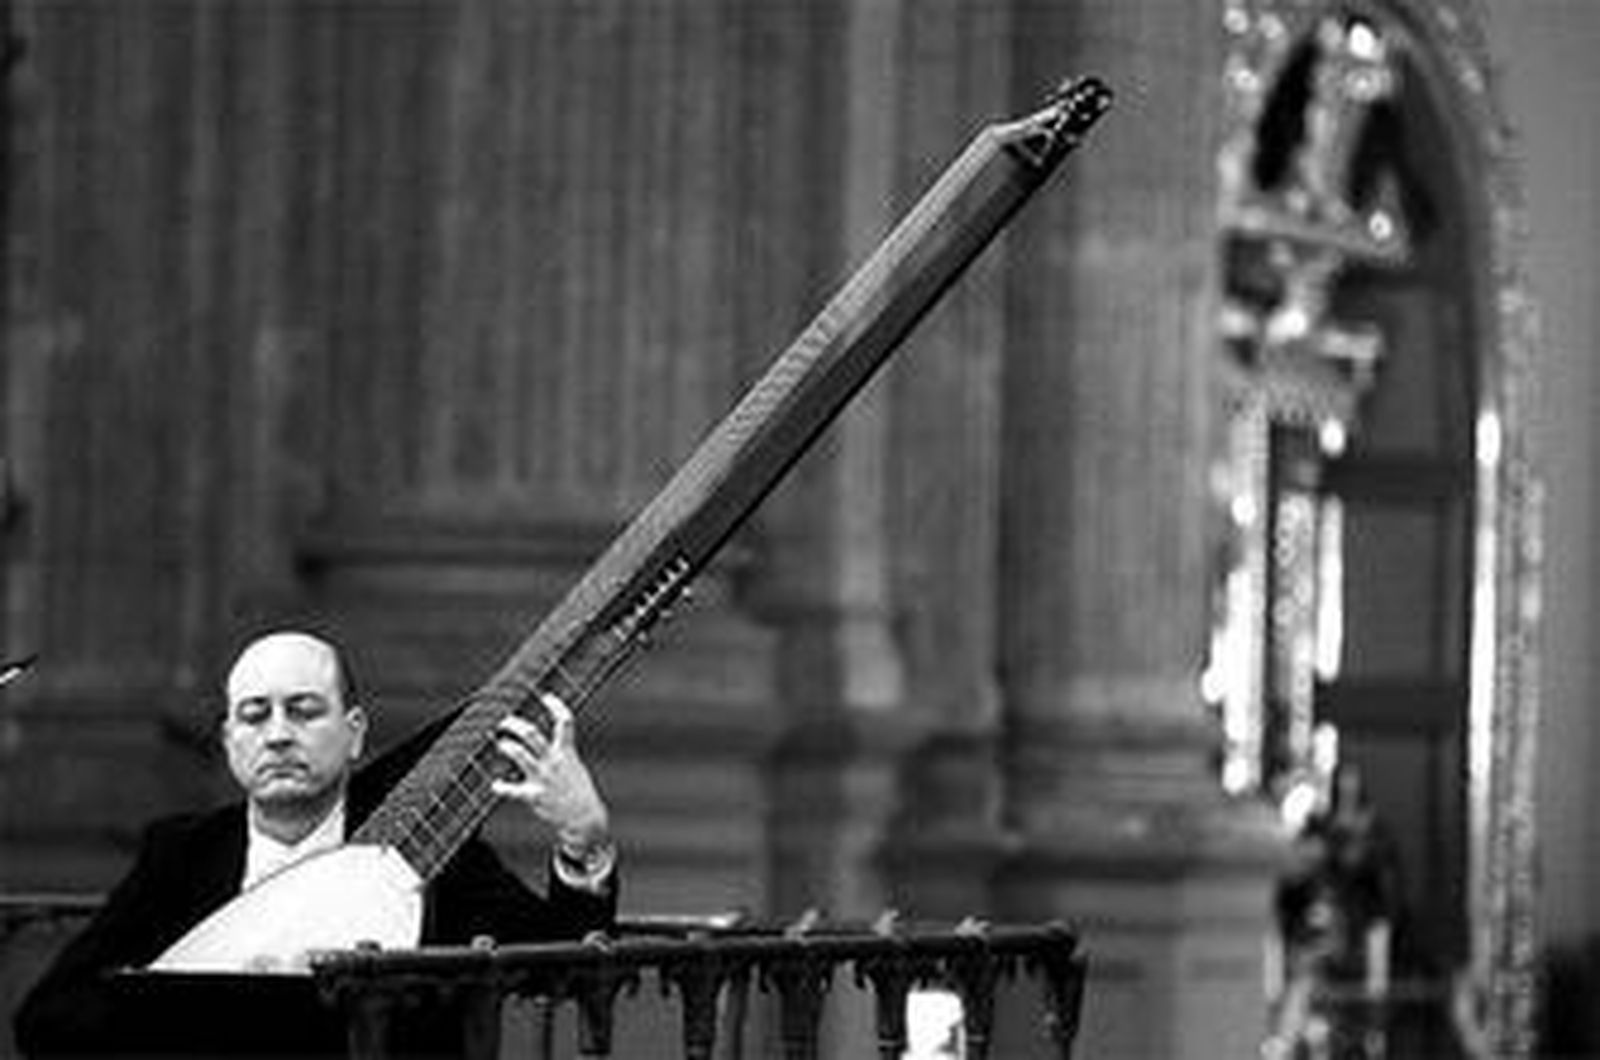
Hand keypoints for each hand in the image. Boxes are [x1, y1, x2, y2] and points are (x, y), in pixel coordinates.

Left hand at [492, 693, 611, 859]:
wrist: (584, 817)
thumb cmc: (577, 789)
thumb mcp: (574, 766)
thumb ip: (560, 752)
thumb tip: (544, 740)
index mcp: (566, 752)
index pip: (564, 722)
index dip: (556, 706)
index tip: (546, 696)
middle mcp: (553, 761)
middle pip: (532, 734)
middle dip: (515, 724)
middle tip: (505, 721)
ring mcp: (543, 778)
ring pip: (520, 754)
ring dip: (507, 746)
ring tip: (502, 744)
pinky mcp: (535, 796)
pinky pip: (513, 790)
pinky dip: (502, 787)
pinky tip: (495, 785)